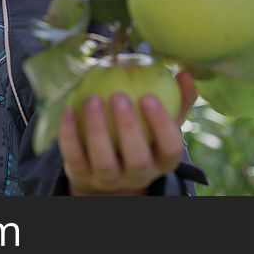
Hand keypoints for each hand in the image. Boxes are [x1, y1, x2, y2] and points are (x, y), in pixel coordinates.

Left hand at [59, 70, 196, 195]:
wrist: (111, 174)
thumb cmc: (144, 138)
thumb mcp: (163, 124)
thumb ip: (178, 100)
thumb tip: (184, 73)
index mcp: (163, 161)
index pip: (170, 148)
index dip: (161, 125)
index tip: (148, 96)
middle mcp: (138, 175)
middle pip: (137, 159)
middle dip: (128, 127)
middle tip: (119, 96)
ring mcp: (109, 179)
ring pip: (104, 161)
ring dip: (97, 130)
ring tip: (92, 99)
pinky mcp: (83, 176)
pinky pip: (75, 158)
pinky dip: (70, 135)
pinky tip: (68, 110)